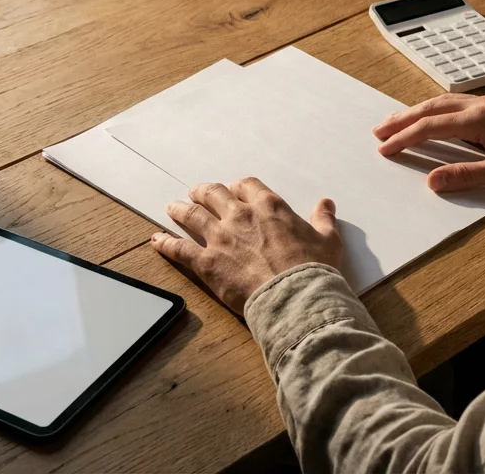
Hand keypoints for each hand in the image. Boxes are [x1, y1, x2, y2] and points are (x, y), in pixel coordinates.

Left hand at [151, 178, 343, 312]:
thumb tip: (327, 204)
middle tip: (197, 192)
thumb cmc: (314, 270)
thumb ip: (324, 219)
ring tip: (172, 207)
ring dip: (180, 209)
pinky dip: (165, 243)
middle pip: (214, 195)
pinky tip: (156, 240)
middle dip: (204, 192)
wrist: (296, 297)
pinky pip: (179, 249)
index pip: (247, 186)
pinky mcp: (207, 263)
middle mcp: (241, 216)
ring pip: (192, 215)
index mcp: (270, 207)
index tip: (235, 190)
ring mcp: (220, 238)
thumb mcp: (328, 240)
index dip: (238, 187)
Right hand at [373, 94, 484, 191]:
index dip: (404, 139)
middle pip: (430, 109)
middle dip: (402, 120)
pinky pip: (455, 101)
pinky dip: (435, 107)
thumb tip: (432, 181)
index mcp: (478, 121)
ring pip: (442, 102)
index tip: (384, 149)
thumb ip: (466, 175)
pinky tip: (433, 113)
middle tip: (378, 130)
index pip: (430, 128)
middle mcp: (479, 106)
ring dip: (416, 111)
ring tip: (397, 121)